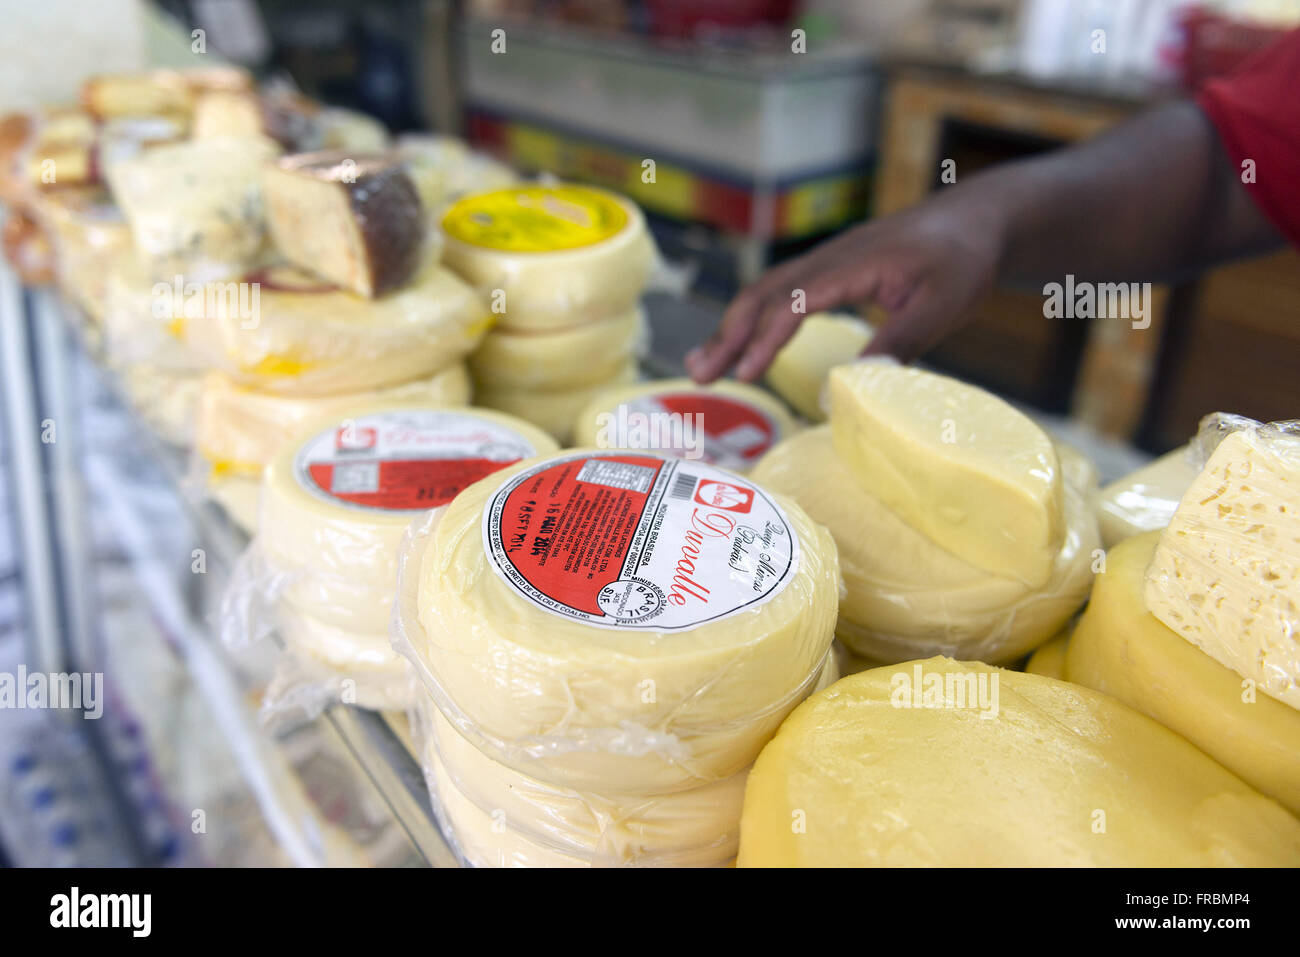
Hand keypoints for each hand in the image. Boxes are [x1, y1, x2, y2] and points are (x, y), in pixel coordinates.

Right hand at [685, 196, 1005, 383]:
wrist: (975, 219)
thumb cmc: (964, 261)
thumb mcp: (943, 306)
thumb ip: (899, 343)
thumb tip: (854, 386)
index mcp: (854, 264)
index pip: (795, 303)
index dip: (766, 340)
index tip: (746, 375)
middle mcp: (830, 258)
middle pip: (763, 294)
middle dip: (728, 336)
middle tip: (699, 377)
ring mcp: (826, 261)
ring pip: (765, 292)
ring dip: (732, 329)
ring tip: (703, 367)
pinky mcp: (830, 270)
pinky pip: (780, 292)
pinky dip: (753, 319)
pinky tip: (741, 343)